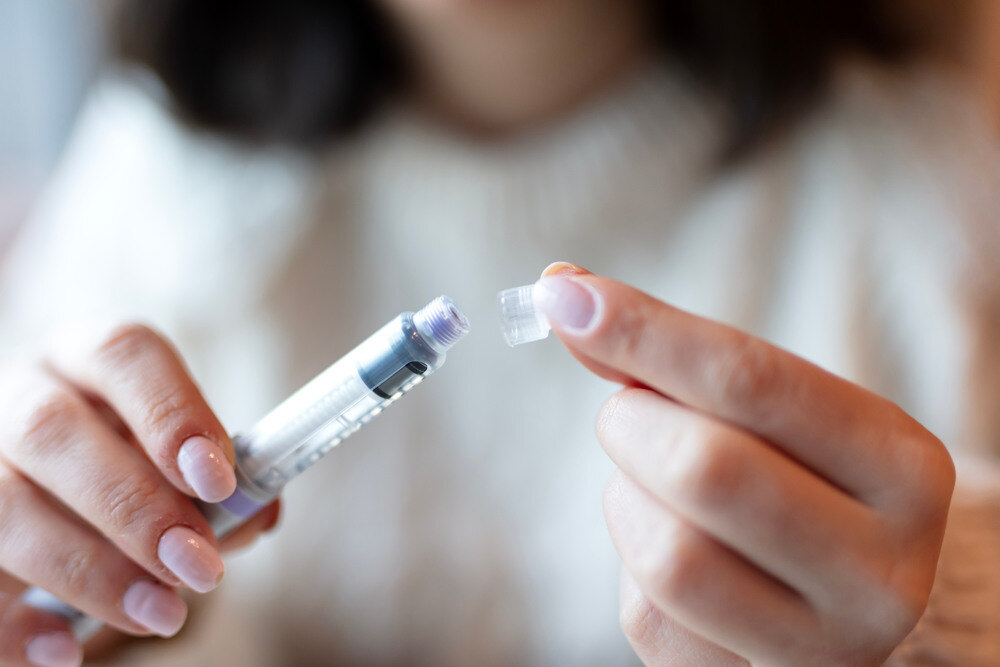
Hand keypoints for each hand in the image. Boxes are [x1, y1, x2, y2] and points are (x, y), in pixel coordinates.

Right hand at [0, 323, 277, 666]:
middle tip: (201, 568)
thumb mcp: (177, 462)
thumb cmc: (133, 466)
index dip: (171, 413)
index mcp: (87, 358)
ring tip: (163, 615)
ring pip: (0, 501)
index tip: (218, 481)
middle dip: (135, 508)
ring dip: (89, 570)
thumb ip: (220, 486)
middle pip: (53, 431)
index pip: (122, 354)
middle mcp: (20, 393)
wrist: (59, 491)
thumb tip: (257, 514)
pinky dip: (12, 623)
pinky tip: (66, 652)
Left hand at [536, 264, 954, 665]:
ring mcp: (824, 647)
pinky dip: (631, 562)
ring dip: (627, 498)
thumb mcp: (760, 406)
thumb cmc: (788, 473)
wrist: (832, 587)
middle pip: (704, 468)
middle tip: (630, 416)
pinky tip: (669, 545)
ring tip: (655, 485)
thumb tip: (562, 285)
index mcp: (902, 467)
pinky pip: (647, 615)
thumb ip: (667, 351)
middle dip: (633, 423)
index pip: (754, 381)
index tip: (563, 295)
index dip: (646, 333)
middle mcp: (883, 569)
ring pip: (667, 555)